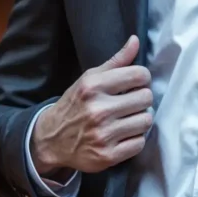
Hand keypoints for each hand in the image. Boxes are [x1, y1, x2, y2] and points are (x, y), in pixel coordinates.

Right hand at [31, 36, 153, 174]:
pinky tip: (123, 135)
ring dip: (139, 120)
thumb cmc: (75, 105)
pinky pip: (139, 143)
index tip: (135, 84)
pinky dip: (134, 139)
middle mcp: (98, 110)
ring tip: (127, 119)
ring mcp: (103, 134)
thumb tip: (136, 40)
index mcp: (93, 86)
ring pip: (146, 121)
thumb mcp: (89, 80)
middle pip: (146, 98)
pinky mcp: (107, 155)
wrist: (51, 139)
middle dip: (141, 100)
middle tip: (130, 104)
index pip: (139, 75)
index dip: (142, 79)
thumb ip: (115, 62)